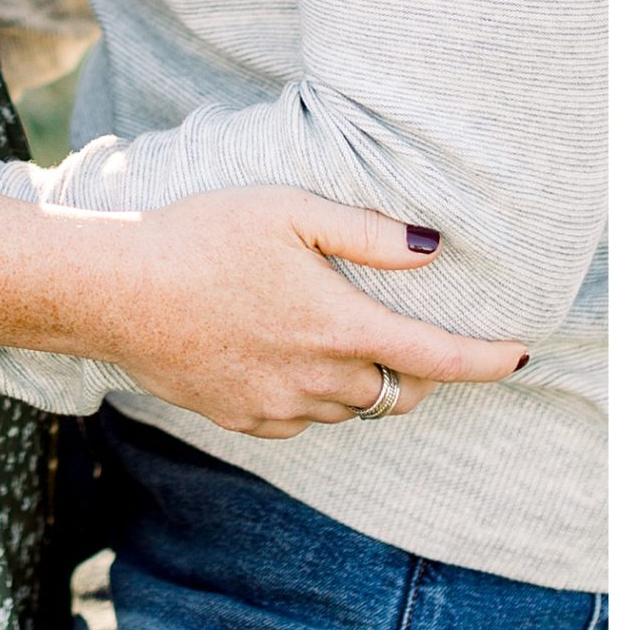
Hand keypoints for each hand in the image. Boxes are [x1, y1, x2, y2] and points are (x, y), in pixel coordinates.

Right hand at [75, 186, 528, 437]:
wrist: (113, 290)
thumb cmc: (198, 235)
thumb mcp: (286, 208)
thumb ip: (366, 233)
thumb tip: (431, 247)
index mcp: (336, 326)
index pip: (435, 358)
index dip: (486, 359)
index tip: (517, 353)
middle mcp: (317, 380)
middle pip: (398, 392)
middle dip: (418, 369)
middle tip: (406, 329)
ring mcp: (279, 408)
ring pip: (351, 408)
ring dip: (363, 381)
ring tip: (333, 331)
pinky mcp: (244, 421)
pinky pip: (303, 419)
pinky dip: (314, 395)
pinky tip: (283, 353)